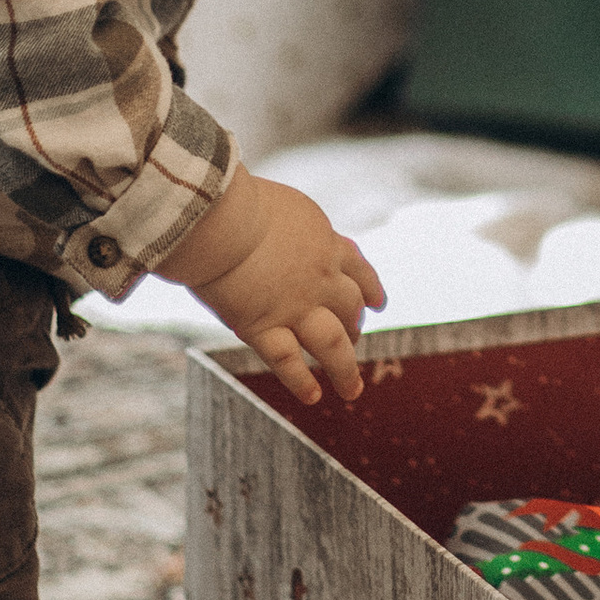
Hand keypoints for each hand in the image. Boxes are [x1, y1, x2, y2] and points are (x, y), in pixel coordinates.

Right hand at [159, 170, 387, 402]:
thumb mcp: (289, 207)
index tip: (379, 303)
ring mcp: (294, 308)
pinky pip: (289, 364)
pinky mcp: (263, 329)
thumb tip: (296, 235)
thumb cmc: (241, 202)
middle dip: (355, 328)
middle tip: (355, 340)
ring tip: (353, 389)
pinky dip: (302, 382)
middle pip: (350, 309)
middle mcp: (319, 279)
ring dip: (345, 370)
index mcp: (325, 243)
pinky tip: (313, 396)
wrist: (220, 219)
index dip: (371, 288)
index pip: (358, 270)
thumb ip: (301, 228)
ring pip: (333, 346)